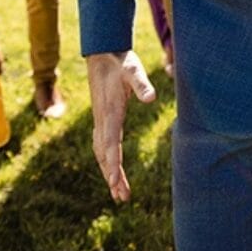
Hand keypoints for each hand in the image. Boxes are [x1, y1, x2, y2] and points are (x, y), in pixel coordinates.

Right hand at [86, 51, 156, 201]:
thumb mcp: (133, 69)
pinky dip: (106, 161)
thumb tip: (151, 98)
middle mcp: (102, 120)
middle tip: (121, 196)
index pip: (109, 142)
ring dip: (109, 172)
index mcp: (109, 111)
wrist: (102, 53)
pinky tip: (111, 171)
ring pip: (102, 153)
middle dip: (112, 176)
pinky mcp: (102, 119)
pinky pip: (102, 146)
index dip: (112, 162)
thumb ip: (141, 83)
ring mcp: (100, 120)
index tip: (114, 181)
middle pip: (104, 153)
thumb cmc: (120, 61)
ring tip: (119, 193)